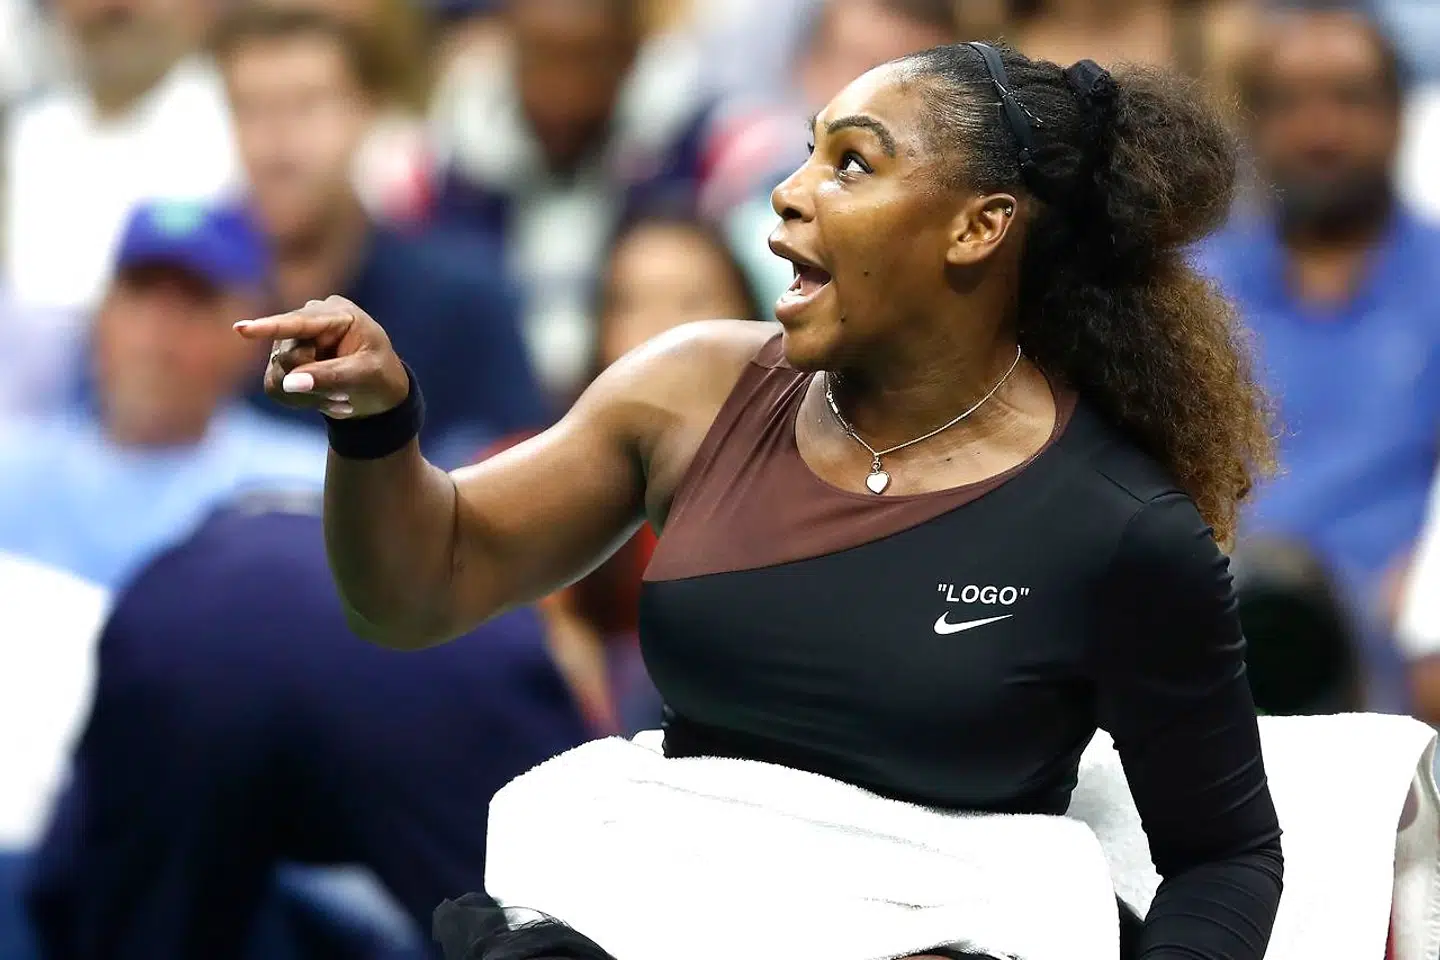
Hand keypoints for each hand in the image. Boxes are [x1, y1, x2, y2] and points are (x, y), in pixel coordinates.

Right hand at [234, 295, 408, 419]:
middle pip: (288, 355)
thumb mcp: (366, 375)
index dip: (270, 327)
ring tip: (340, 398)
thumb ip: (330, 376)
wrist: (380, 393)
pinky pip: (275, 386)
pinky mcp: (282, 362)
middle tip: (344, 395)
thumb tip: (289, 382)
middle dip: (312, 381)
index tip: (241, 330)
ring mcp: (292, 340)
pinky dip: (300, 400)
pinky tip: (326, 399)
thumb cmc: (381, 376)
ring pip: (279, 374)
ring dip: (309, 394)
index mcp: (336, 313)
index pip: (298, 322)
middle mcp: (309, 321)